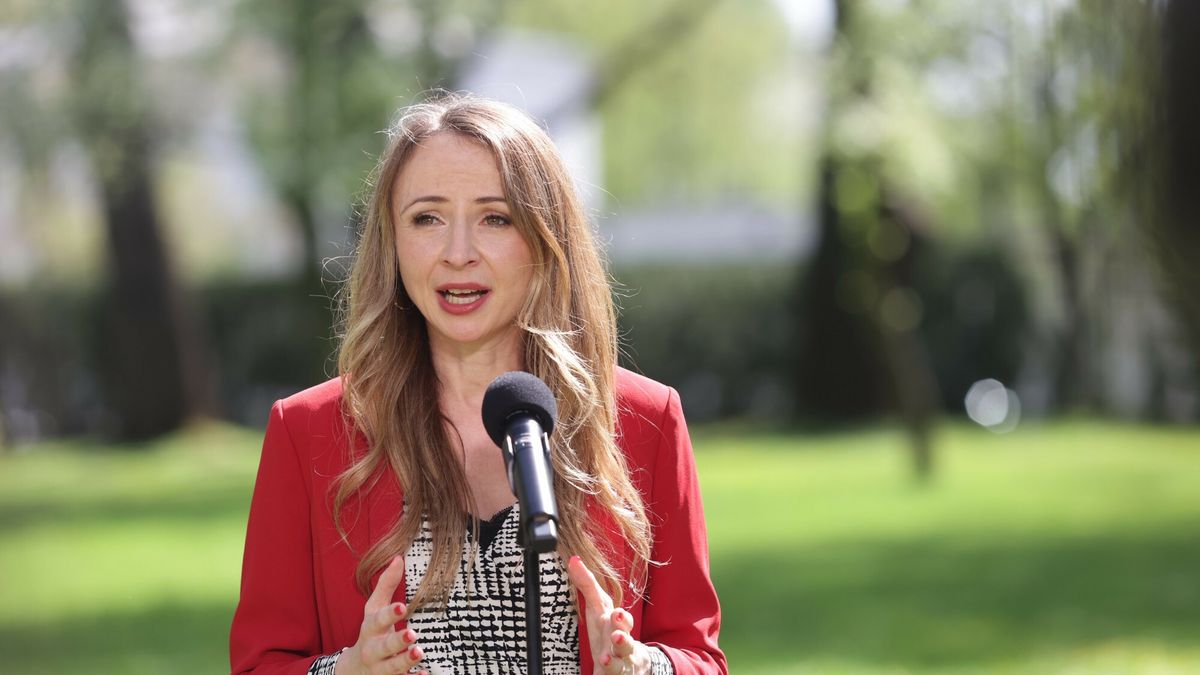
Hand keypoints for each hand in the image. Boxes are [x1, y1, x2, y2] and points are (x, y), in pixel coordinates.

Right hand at [336, 555, 426, 674]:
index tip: (403, 606)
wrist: (353, 671)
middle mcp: (373, 650)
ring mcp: (380, 668)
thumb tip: (399, 558)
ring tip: (419, 652)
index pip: (378, 620)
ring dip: (404, 661)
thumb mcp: (373, 609)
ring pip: (391, 667)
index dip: (389, 614)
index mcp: (371, 629)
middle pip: (383, 647)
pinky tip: (425, 674)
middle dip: (396, 641)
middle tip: (412, 634)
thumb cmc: (370, 633)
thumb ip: (386, 586)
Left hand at [567, 555, 651, 674]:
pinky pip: (615, 673)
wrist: (629, 663)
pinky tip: (603, 667)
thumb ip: (587, 585)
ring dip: (616, 656)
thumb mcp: (598, 609)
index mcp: (618, 624)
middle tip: (618, 630)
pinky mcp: (617, 673)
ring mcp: (622, 660)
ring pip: (623, 658)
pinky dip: (610, 670)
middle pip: (626, 637)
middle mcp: (623, 641)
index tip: (615, 613)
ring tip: (605, 656)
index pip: (620, 618)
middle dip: (623, 633)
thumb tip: (573, 559)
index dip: (620, 617)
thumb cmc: (609, 631)